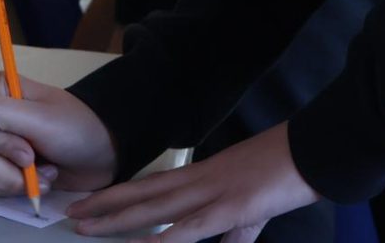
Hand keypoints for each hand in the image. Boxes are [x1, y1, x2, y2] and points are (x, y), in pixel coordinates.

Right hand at [0, 71, 117, 197]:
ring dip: (14, 180)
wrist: (102, 155)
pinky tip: (39, 178)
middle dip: (8, 166)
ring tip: (44, 171)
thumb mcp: (40, 119)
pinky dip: (14, 188)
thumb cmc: (76, 130)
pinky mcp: (1, 165)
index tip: (28, 148)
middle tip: (37, 159)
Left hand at [65, 122, 317, 241]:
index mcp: (205, 177)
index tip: (93, 201)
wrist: (313, 150)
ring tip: (86, 226)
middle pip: (144, 195)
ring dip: (118, 219)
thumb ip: (235, 232)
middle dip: (106, 206)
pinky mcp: (231, 209)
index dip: (121, 195)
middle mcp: (201, 181)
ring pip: (155, 209)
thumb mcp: (254, 208)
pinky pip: (189, 229)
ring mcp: (213, 193)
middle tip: (71, 215)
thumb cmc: (286, 171)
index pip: (154, 186)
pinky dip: (162, 240)